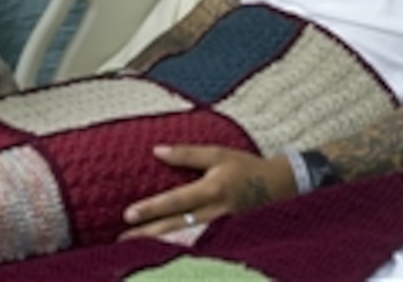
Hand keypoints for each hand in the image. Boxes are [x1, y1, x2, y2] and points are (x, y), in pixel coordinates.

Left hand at [119, 145, 294, 238]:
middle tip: (121, 239)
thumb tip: (156, 151)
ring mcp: (222, 229)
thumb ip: (187, 154)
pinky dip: (178, 248)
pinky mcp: (226, 237)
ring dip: (159, 244)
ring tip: (134, 248)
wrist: (281, 188)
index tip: (128, 215)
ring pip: (185, 240)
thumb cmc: (246, 168)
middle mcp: (216, 213)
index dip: (152, 209)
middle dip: (148, 234)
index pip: (176, 201)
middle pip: (176, 226)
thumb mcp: (218, 154)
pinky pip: (197, 244)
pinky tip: (162, 251)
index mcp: (212, 190)